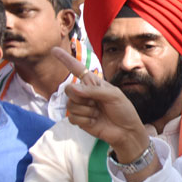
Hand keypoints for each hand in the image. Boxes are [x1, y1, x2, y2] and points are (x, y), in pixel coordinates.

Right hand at [56, 47, 150, 162]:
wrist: (127, 131)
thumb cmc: (124, 110)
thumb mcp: (114, 95)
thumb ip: (93, 90)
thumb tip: (72, 88)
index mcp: (94, 84)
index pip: (77, 69)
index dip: (66, 60)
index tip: (54, 50)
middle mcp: (85, 93)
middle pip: (69, 89)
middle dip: (81, 97)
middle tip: (96, 103)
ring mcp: (81, 107)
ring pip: (70, 105)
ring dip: (86, 110)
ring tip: (98, 113)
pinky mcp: (79, 120)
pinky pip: (72, 117)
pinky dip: (85, 120)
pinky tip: (95, 121)